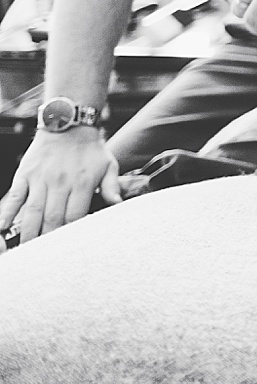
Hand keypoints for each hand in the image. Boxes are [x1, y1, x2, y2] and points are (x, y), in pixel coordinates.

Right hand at [0, 128, 119, 244]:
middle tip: (44, 259)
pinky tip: (1, 229)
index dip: (70, 235)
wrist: (68, 124)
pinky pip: (14, 197)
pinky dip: (6, 213)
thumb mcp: (109, 165)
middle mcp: (60, 183)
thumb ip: (111, 187)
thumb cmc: (91, 149)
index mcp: (82, 183)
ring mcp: (40, 179)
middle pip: (52, 218)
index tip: (67, 250)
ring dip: (28, 233)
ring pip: (32, 212)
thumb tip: (118, 205)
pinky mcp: (24, 174)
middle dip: (47, 240)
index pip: (74, 216)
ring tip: (25, 252)